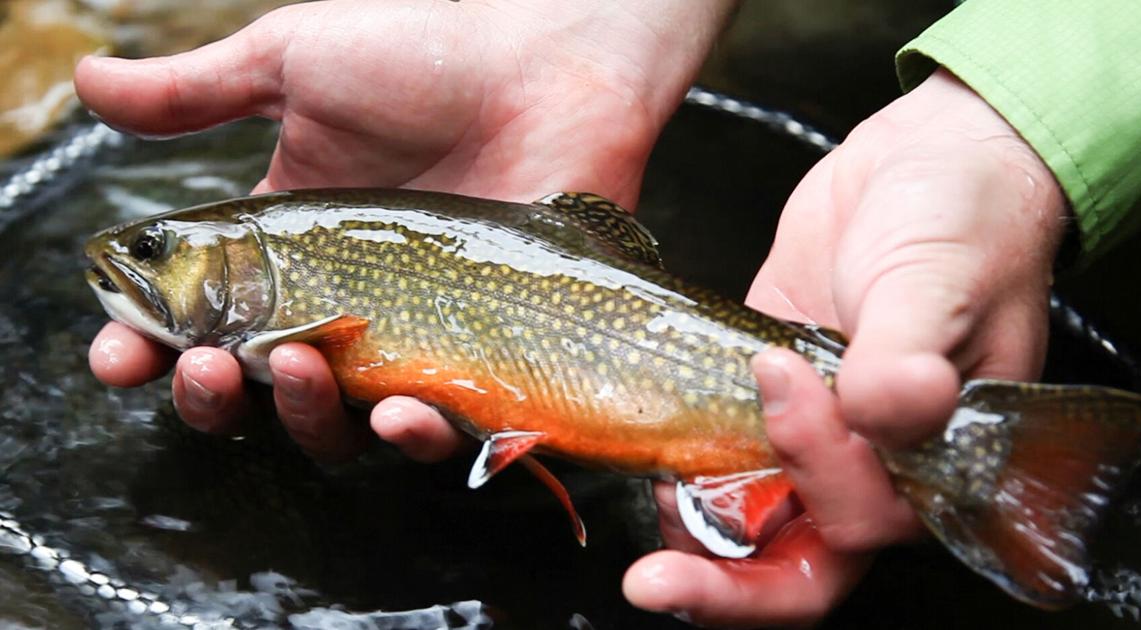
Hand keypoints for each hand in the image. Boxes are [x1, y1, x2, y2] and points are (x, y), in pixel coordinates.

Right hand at [82, 0, 731, 458]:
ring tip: (299, 372)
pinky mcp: (488, 359)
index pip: (200, 323)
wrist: (546, 63)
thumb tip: (85, 84)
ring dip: (307, 422)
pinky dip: (418, 438)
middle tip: (204, 370)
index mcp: (286, 252)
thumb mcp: (296, 66)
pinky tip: (401, 413)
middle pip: (259, 396)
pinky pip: (448, 430)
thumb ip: (195, 93)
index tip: (117, 355)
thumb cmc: (426, 57)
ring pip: (344, 428)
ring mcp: (416, 339)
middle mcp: (342, 308)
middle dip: (214, 401)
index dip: (149, 350)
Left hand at [623, 69, 1068, 625]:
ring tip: (651, 497)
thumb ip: (907, 352)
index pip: (864, 522)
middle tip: (656, 582)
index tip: (783, 380)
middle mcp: (873, 464)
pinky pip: (723, 453)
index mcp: (935, 461)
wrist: (927, 162)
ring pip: (753, 519)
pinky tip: (651, 451)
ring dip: (697, 529)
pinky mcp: (767, 390)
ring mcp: (815, 432)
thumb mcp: (938, 280)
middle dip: (727, 587)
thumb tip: (889, 408)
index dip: (816, 478)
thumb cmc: (964, 222)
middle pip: (799, 560)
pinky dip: (685, 464)